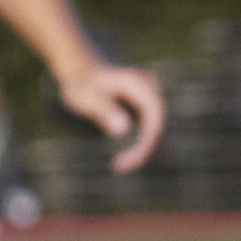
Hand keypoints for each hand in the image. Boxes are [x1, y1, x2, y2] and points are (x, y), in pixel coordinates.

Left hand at [54, 58, 165, 173]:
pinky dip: (138, 147)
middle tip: (119, 167)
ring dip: (141, 151)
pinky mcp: (146, 112)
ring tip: (118, 166)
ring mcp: (150, 102)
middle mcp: (151, 91)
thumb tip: (123, 129)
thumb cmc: (82, 85)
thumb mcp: (85, 96)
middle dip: (143, 150)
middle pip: (158, 126)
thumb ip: (103, 109)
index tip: (129, 160)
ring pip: (155, 132)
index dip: (148, 142)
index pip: (155, 118)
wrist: (83, 74)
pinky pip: (148, 133)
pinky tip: (121, 161)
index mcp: (140, 85)